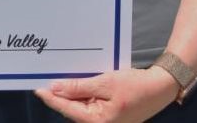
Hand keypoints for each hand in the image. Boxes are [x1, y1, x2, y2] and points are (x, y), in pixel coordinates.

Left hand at [35, 67, 177, 121]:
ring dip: (71, 94)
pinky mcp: (107, 115)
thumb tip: (56, 88)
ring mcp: (104, 121)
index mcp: (98, 121)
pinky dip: (82, 94)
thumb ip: (79, 87)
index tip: (37, 88)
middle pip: (72, 109)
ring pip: (80, 107)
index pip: (67, 109)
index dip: (51, 98)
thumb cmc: (135, 86)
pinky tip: (76, 83)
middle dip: (60, 95)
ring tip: (59, 79)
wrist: (160, 88)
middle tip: (44, 79)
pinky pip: (89, 105)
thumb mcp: (105, 83)